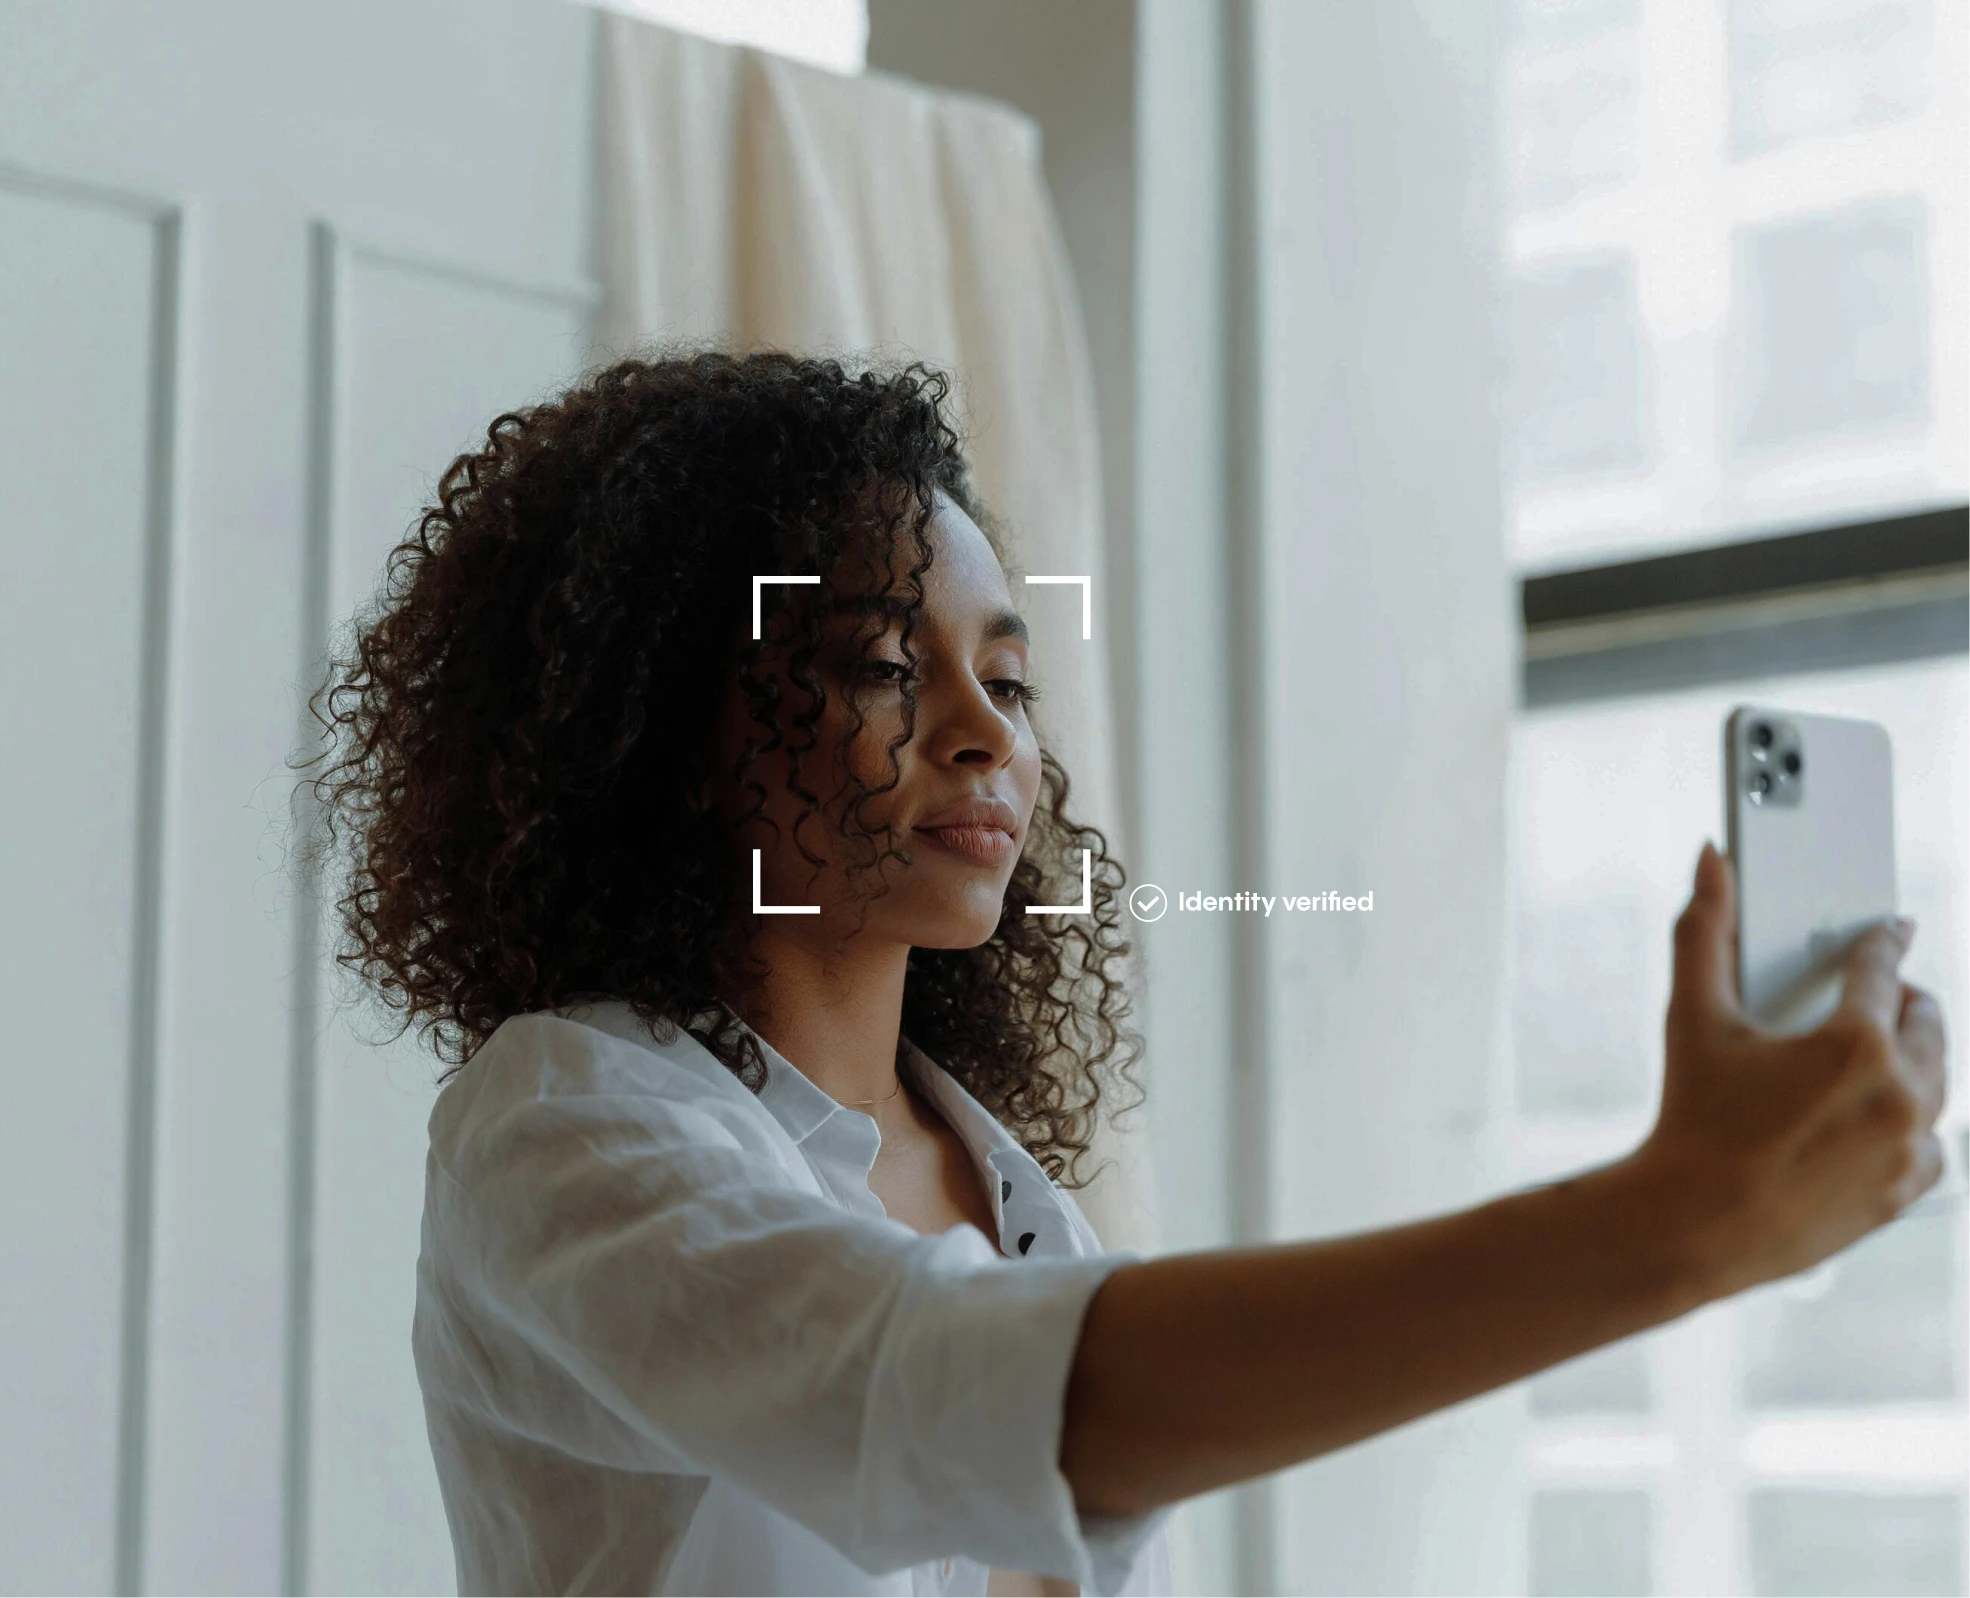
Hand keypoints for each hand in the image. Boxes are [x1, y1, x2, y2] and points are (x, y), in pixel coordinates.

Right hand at [1635, 843, 1949, 1302]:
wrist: (1692, 1227)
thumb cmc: (1691, 1119)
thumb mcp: (1693, 1018)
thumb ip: (1703, 930)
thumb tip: (1710, 860)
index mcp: (1856, 1044)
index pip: (1884, 970)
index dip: (1883, 940)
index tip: (1891, 927)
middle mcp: (1899, 1095)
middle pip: (1927, 1024)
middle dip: (1907, 1001)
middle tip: (1884, 991)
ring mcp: (1909, 1149)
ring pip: (1936, 1082)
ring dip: (1913, 1059)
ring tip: (1880, 1049)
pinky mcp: (1904, 1192)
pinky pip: (1931, 1143)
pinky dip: (1910, 1123)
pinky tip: (1876, 1116)